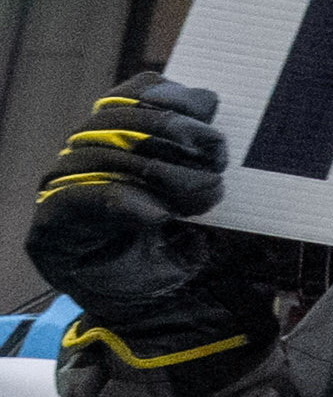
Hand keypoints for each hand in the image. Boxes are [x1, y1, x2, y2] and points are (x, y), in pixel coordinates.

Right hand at [28, 74, 275, 366]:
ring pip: (104, 158)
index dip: (171, 96)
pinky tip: (157, 215)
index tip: (209, 109)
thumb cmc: (183, 238)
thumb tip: (208, 99)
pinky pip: (82, 199)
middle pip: (122, 121)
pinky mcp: (50, 225)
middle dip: (176, 134)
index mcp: (119, 134)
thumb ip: (197, 141)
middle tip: (217, 158)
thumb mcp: (203, 185)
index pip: (135, 93)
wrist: (158, 303)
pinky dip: (122, 202)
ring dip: (161, 174)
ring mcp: (64, 186)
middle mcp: (85, 153)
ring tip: (202, 196)